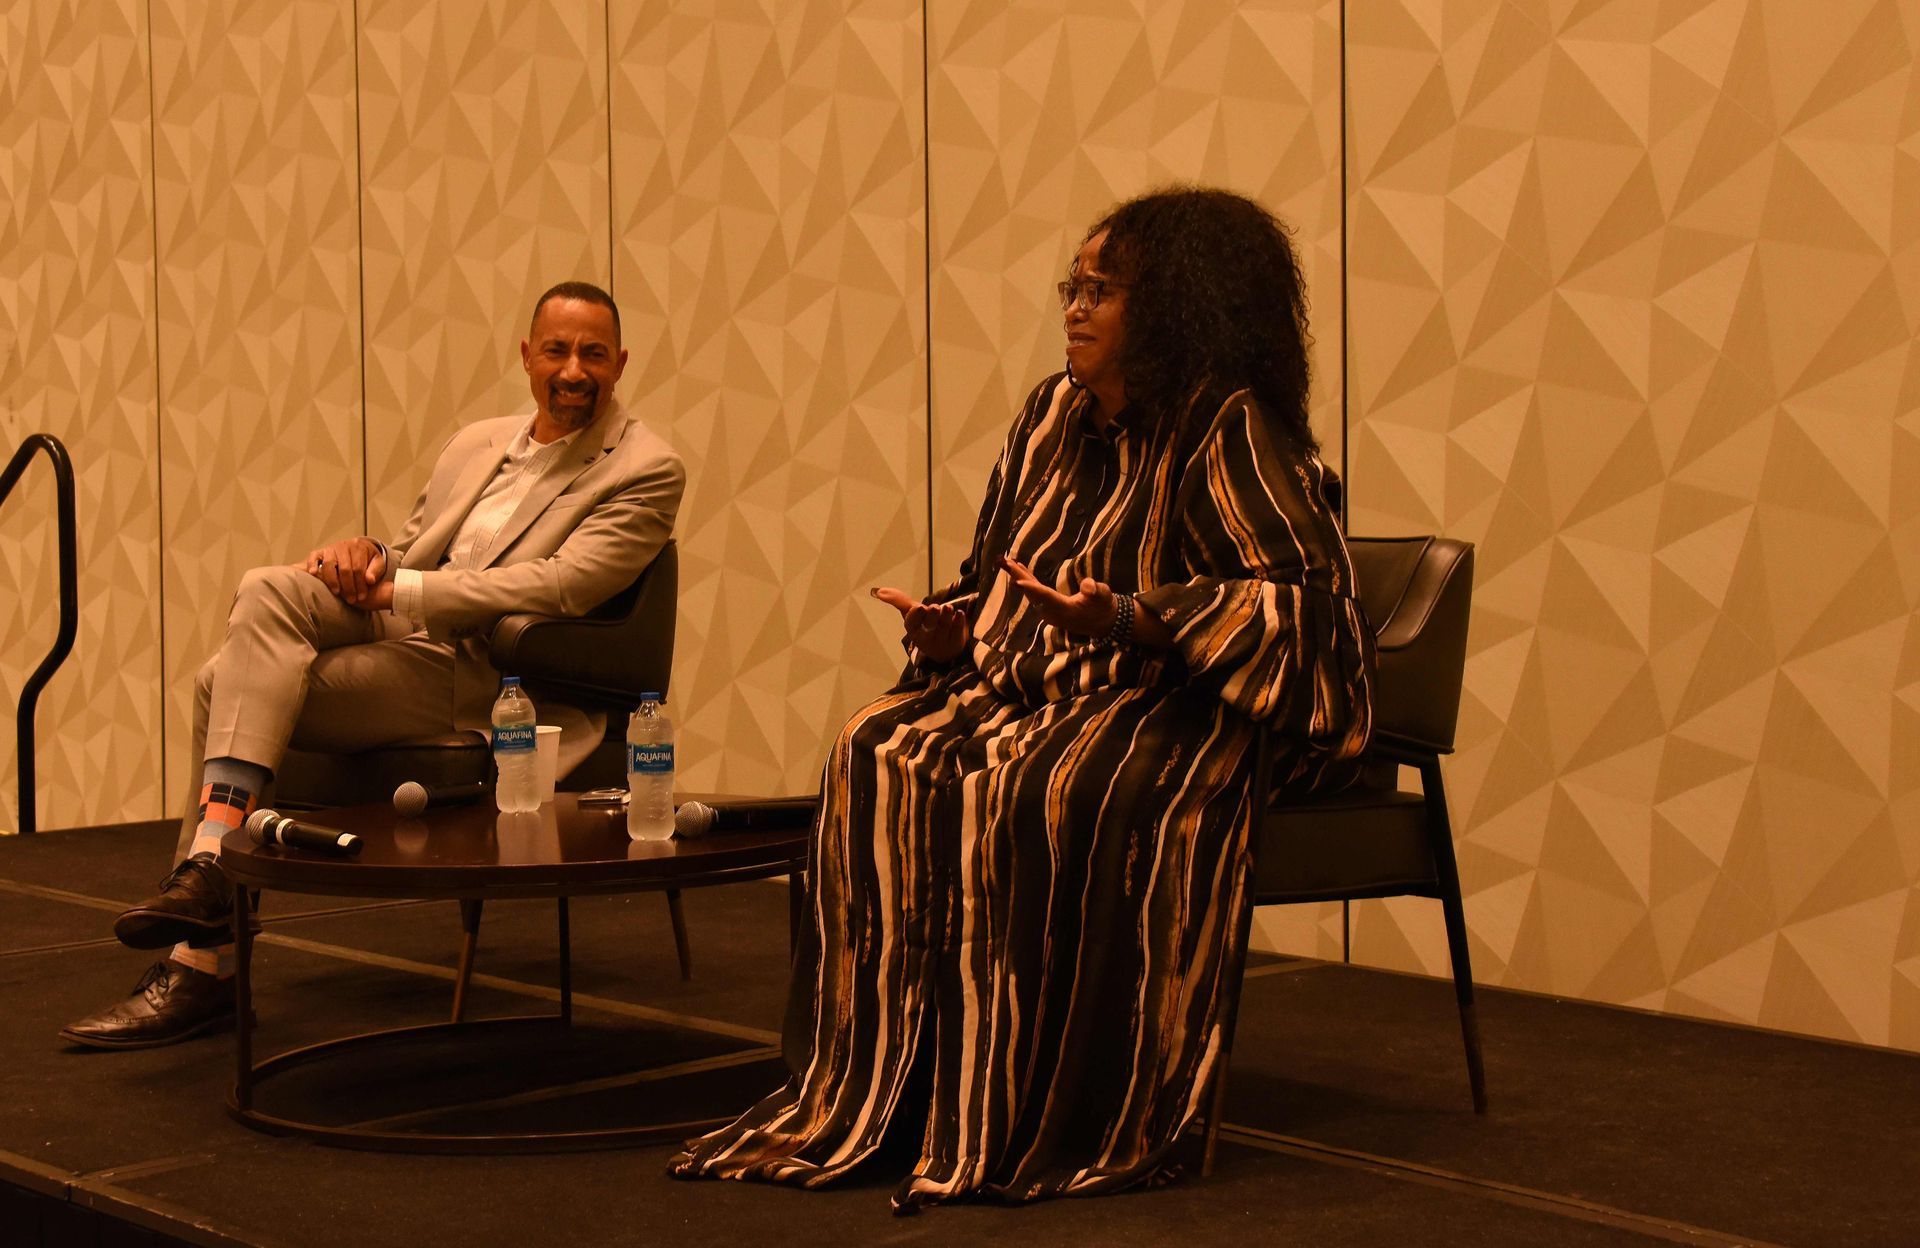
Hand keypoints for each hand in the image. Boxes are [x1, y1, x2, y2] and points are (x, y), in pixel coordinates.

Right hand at [303, 537, 386, 607]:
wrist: (360, 547)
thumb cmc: (368, 559)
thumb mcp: (378, 563)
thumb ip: (375, 571)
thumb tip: (369, 580)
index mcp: (359, 547)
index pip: (358, 568)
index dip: (360, 584)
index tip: (362, 597)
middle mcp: (344, 546)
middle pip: (345, 568)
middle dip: (348, 586)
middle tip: (351, 599)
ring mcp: (331, 548)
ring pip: (329, 564)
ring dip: (332, 580)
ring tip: (337, 592)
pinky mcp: (320, 551)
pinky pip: (314, 556)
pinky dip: (312, 564)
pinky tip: (313, 573)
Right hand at [871, 587, 968, 663]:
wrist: (944, 646)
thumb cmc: (925, 625)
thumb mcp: (912, 612)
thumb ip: (898, 601)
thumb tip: (877, 591)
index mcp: (913, 629)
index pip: (912, 623)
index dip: (916, 616)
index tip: (919, 607)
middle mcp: (926, 638)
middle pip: (928, 626)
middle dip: (931, 616)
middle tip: (934, 607)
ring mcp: (941, 642)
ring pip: (944, 627)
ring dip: (946, 616)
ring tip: (948, 607)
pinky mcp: (956, 643)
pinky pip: (958, 632)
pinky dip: (959, 622)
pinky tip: (960, 614)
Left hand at [998, 555, 1116, 635]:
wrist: (1103, 623)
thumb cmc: (1103, 607)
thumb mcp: (1104, 596)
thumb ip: (1096, 591)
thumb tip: (1088, 586)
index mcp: (1065, 609)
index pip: (1046, 597)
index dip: (1032, 589)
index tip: (1017, 581)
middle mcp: (1053, 612)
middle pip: (1033, 594)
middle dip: (1019, 577)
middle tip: (1005, 562)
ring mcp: (1049, 612)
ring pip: (1031, 594)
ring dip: (1019, 577)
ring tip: (1008, 562)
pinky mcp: (1049, 608)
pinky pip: (1034, 594)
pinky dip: (1027, 582)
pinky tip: (1020, 571)